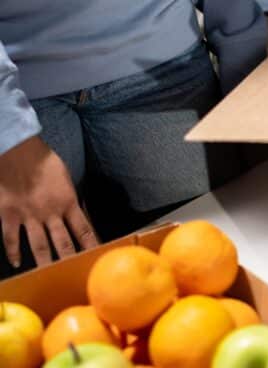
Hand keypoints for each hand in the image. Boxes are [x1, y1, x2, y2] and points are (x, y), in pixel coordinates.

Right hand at [0, 137, 97, 266]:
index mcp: (68, 202)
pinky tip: (18, 263)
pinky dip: (13, 252)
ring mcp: (29, 216)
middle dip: (70, 260)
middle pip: (63, 242)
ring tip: (49, 276)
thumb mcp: (65, 178)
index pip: (84, 229)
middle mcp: (51, 213)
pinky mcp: (8, 214)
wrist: (18, 150)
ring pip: (39, 245)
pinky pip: (11, 238)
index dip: (90, 245)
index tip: (96, 257)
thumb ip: (69, 198)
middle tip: (75, 275)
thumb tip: (74, 212)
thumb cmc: (43, 160)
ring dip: (45, 262)